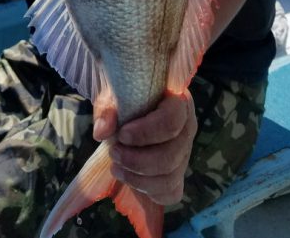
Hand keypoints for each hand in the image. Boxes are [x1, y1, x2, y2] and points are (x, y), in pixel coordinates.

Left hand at [93, 91, 196, 205]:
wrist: (126, 114)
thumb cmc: (124, 100)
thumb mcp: (112, 96)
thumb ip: (107, 109)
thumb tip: (102, 131)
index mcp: (178, 102)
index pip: (172, 120)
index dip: (146, 132)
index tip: (122, 135)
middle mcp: (187, 128)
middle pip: (171, 155)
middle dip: (137, 160)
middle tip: (113, 152)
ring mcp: (184, 153)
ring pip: (170, 178)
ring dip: (138, 178)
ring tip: (116, 167)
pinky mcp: (177, 174)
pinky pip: (170, 193)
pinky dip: (148, 191)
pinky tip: (129, 178)